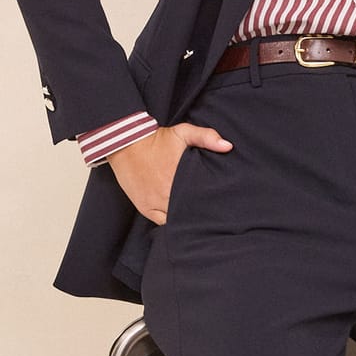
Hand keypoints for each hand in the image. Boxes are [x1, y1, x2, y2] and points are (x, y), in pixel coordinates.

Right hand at [107, 122, 233, 222]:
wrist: (127, 143)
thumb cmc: (157, 139)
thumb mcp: (183, 132)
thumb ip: (206, 137)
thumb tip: (228, 146)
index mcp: (180, 178)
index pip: (201, 199)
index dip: (210, 203)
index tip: (217, 202)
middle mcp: (168, 194)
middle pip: (190, 212)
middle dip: (199, 213)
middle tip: (210, 213)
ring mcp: (156, 203)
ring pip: (176, 220)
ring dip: (185, 219)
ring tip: (195, 217)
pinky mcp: (145, 208)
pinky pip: (162, 222)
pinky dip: (170, 222)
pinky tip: (178, 218)